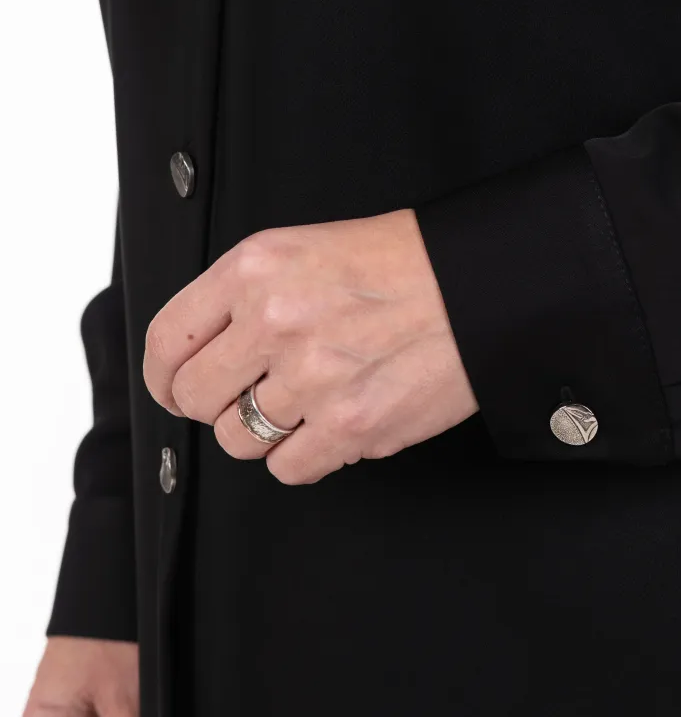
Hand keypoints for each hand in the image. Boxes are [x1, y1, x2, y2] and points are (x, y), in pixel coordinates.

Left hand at [143, 209, 477, 483]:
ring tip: (306, 403)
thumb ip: (247, 295)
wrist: (481, 285)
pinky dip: (306, 455)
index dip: (163, 376)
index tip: (173, 388)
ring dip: (264, 430)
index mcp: (255, 269)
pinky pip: (289, 468)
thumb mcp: (306, 248)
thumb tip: (205, 353)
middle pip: (195, 398)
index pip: (166, 340)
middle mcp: (274, 322)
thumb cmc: (406, 263)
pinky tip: (333, 423)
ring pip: (239, 439)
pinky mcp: (350, 426)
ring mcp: (311, 379)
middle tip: (246, 397)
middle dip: (215, 404)